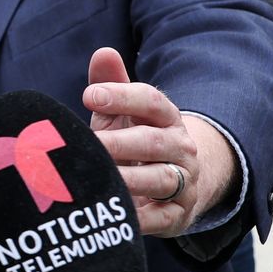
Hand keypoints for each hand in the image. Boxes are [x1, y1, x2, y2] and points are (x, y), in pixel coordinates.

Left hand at [82, 48, 233, 236]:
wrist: (173, 184)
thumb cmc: (133, 141)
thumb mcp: (121, 114)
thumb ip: (111, 85)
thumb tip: (103, 52)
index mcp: (166, 119)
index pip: (152, 101)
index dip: (123, 96)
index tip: (89, 96)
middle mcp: (180, 149)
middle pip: (153, 142)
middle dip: (120, 143)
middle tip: (90, 145)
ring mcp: (183, 183)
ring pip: (160, 179)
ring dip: (129, 179)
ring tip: (100, 177)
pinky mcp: (177, 215)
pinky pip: (162, 218)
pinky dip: (140, 218)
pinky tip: (115, 214)